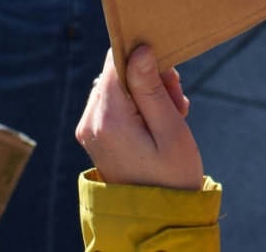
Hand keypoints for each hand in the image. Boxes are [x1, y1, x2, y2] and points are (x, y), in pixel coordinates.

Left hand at [75, 46, 201, 190]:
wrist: (157, 217)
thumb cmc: (172, 175)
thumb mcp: (170, 129)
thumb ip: (151, 88)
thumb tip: (139, 49)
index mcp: (108, 119)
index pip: (116, 61)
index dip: (145, 59)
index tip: (170, 79)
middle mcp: (91, 121)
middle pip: (118, 73)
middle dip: (150, 78)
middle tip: (176, 101)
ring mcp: (89, 129)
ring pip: (117, 86)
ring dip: (146, 92)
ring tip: (170, 114)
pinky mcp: (94, 134)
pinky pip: (113, 103)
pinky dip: (136, 105)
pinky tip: (156, 121)